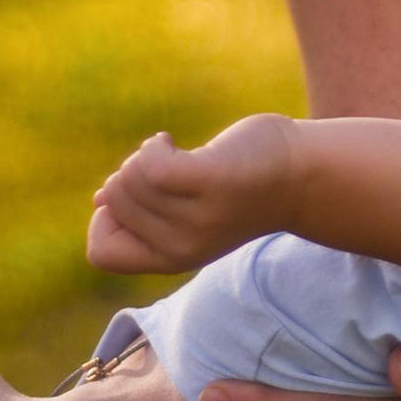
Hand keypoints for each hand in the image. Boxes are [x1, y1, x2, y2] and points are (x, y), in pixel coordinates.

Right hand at [89, 114, 297, 274]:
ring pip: (128, 178)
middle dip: (129, 174)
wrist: (301, 174)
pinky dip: (155, 145)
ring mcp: (196, 219)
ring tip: (177, 154)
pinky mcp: (210, 184)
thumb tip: (98, 202)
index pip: (100, 254)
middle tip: (168, 167)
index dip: (105, 220)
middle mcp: (181, 248)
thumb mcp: (186, 209)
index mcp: (171, 259)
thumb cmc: (239, 184)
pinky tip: (172, 142)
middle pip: (112, 201)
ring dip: (144, 155)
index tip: (137, 197)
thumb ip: (146, 212)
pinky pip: (151, 164)